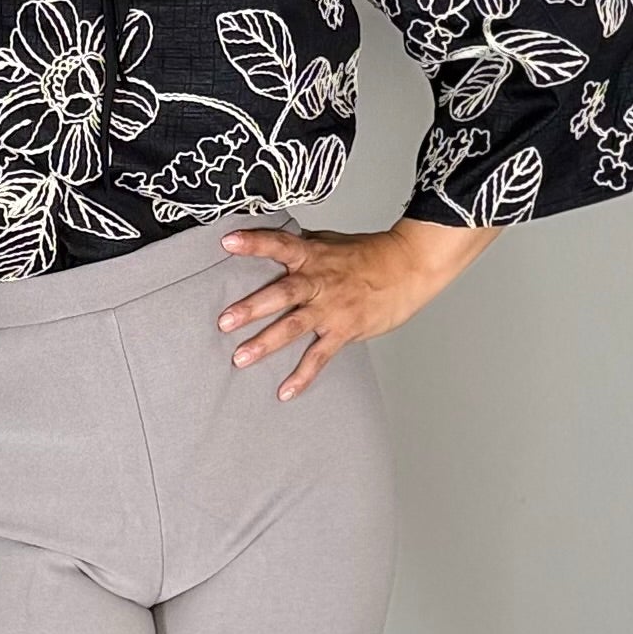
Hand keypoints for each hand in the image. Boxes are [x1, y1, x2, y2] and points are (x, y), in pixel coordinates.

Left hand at [215, 218, 499, 399]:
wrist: (407, 268)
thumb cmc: (367, 255)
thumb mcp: (330, 243)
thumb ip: (301, 250)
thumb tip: (272, 248)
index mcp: (312, 256)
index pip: (279, 244)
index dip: (254, 242)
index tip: (228, 241)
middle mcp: (318, 282)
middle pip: (282, 293)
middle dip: (252, 307)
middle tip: (225, 321)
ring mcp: (331, 309)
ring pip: (294, 326)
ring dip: (266, 343)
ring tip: (240, 358)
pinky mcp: (344, 331)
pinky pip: (320, 357)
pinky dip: (303, 376)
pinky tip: (284, 392)